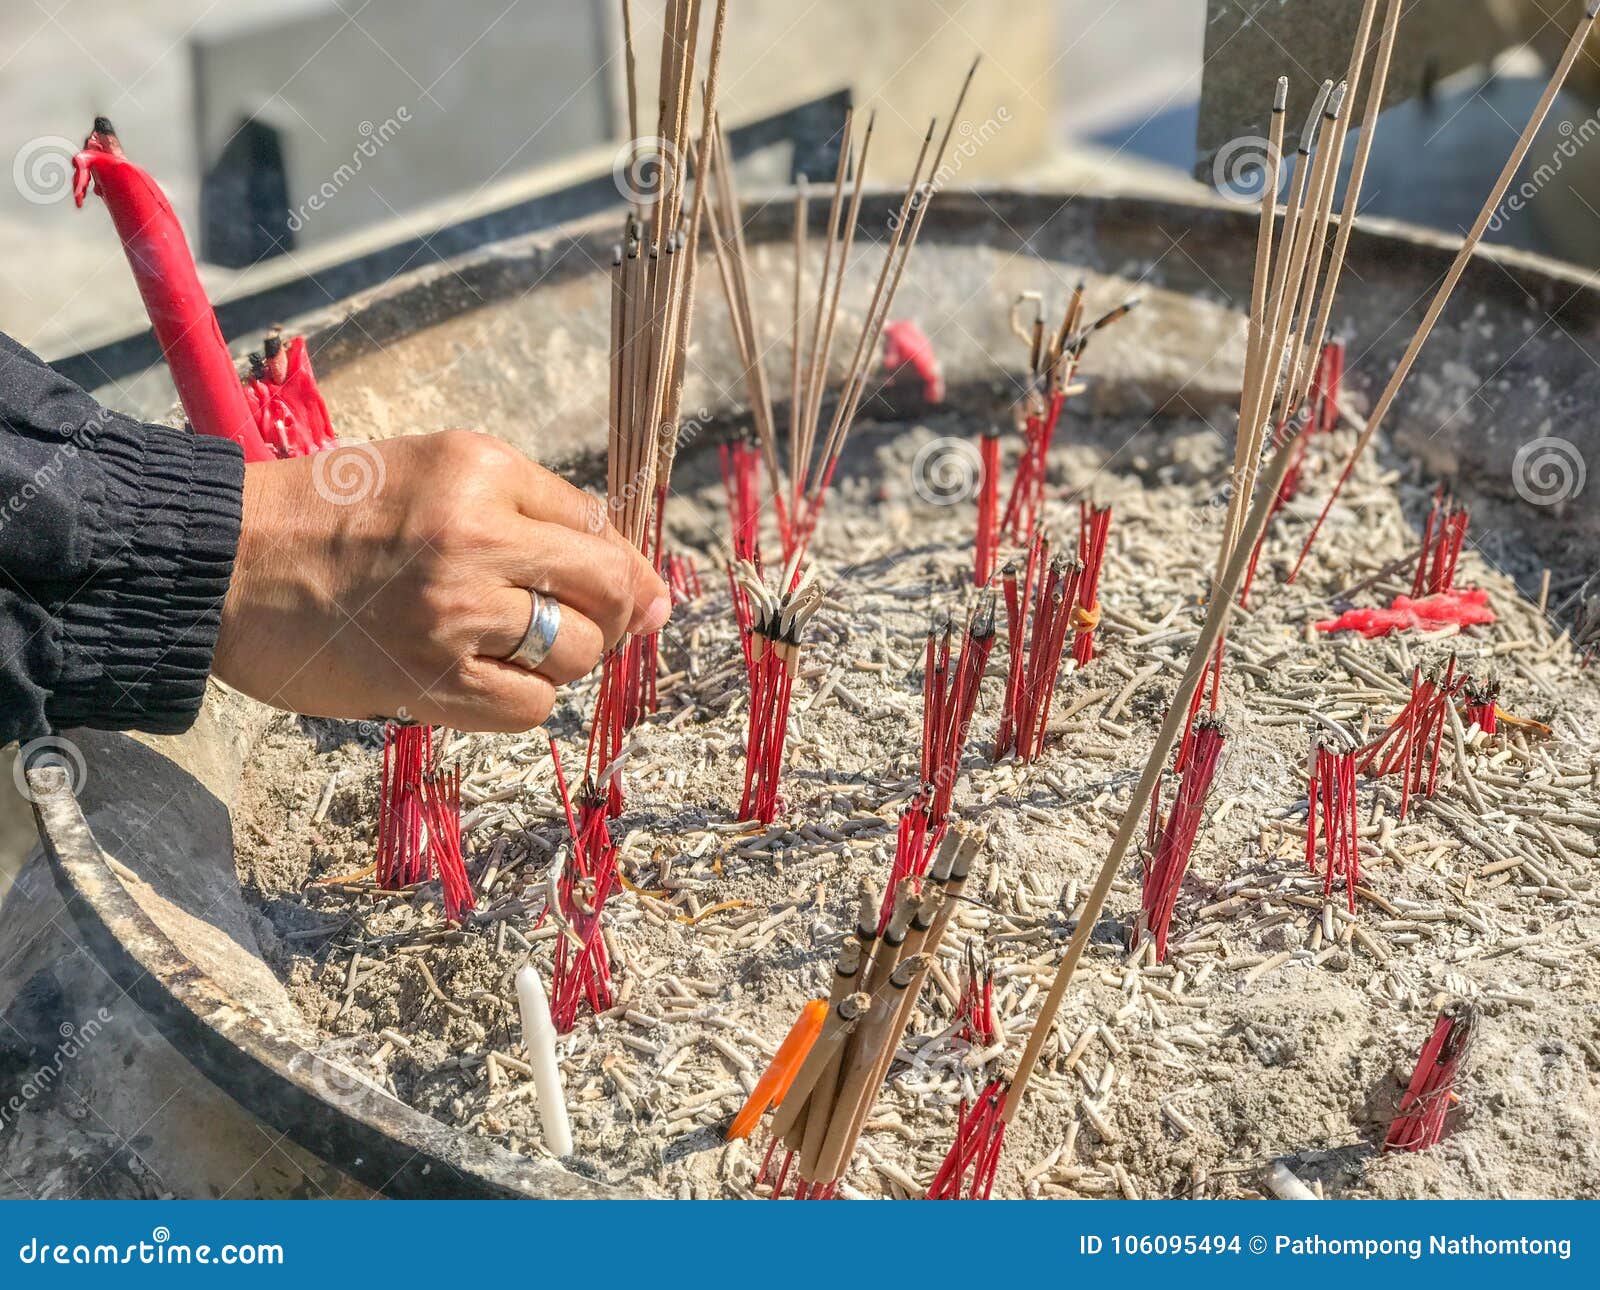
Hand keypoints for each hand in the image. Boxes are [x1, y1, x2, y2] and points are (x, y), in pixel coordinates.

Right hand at [214, 430, 669, 730]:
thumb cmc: (327, 516)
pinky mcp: (431, 679)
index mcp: (481, 469)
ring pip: (577, 652)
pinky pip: (530, 706)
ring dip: (558, 660)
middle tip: (579, 625)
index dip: (625, 568)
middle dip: (613, 615)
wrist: (224, 563)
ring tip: (504, 645)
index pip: (598, 524)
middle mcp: (478, 534)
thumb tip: (644, 586)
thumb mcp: (431, 475)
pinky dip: (520, 700)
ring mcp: (456, 610)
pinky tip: (480, 678)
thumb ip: (529, 514)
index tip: (630, 593)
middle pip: (608, 588)